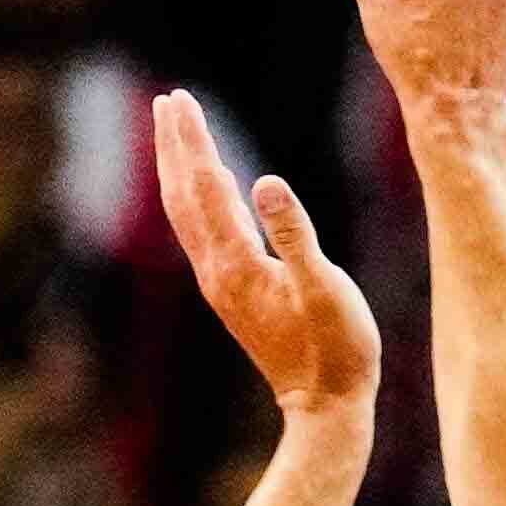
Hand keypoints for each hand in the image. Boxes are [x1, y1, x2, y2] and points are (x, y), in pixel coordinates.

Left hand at [147, 90, 375, 423]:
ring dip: (182, 169)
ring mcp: (223, 284)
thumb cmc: (337, 349)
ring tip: (178, 131)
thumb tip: (264, 181)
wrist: (326, 406)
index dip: (194, 141)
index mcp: (237, 264)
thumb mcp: (324, 289)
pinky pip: (208, 233)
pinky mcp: (236, 293)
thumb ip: (295, 234)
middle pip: (185, 196)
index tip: (181, 99)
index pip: (207, 187)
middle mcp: (218, 272)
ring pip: (190, 214)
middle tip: (167, 101)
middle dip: (174, 146)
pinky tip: (217, 185)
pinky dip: (204, 199)